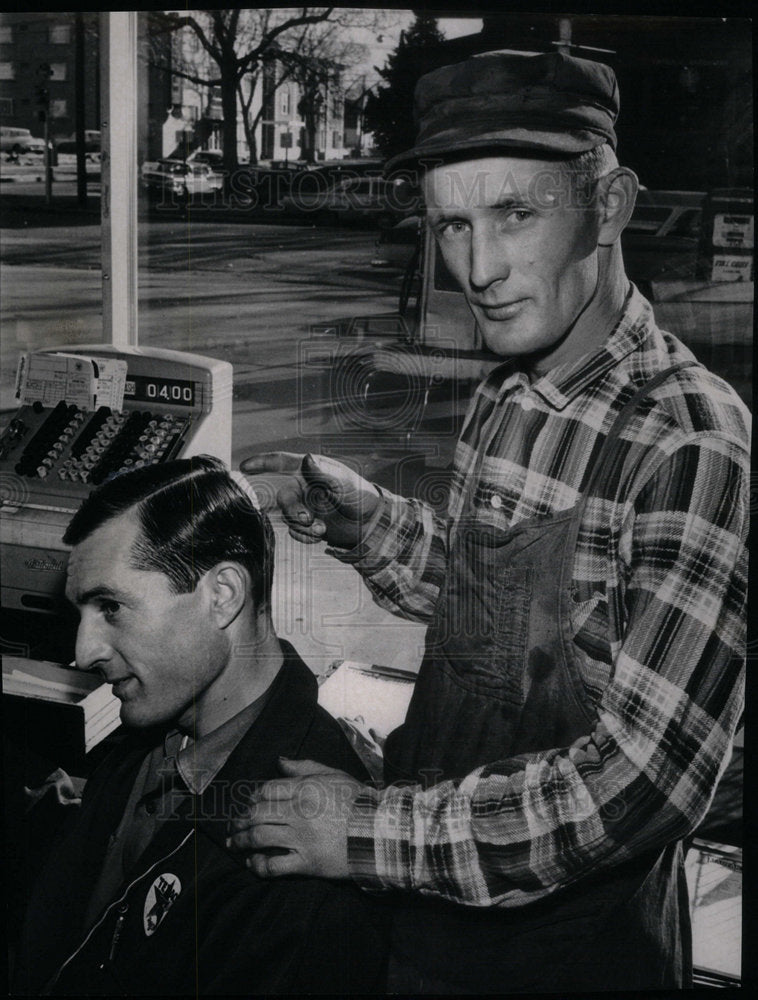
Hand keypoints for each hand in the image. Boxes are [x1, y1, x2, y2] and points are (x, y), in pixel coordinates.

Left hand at [226, 758, 363, 878]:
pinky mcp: (307, 862)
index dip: (252, 798)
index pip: (266, 790)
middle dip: (240, 820)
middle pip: (257, 813)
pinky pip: (274, 865)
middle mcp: (299, 811)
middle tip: (233, 826)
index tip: (248, 804)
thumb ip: (305, 767)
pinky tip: (252, 863)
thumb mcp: (334, 775)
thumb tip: (280, 761)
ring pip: (259, 837)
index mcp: (305, 787)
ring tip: (234, 844)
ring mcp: (301, 837)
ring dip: (241, 841)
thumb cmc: (359, 802)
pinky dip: (258, 865)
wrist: (381, 832)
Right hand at [239, 452, 380, 547]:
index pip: (283, 462)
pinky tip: (319, 536)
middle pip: (284, 498)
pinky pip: (295, 532)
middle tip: (307, 519)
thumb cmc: (360, 495)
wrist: (370, 524)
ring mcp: (306, 507)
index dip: (263, 463)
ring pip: (288, 518)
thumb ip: (323, 472)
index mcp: (310, 471)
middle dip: (293, 511)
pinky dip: (304, 536)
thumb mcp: (344, 482)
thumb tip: (307, 458)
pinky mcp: (309, 525)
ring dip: (302, 526)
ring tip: (321, 529)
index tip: (245, 466)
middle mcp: (304, 488)